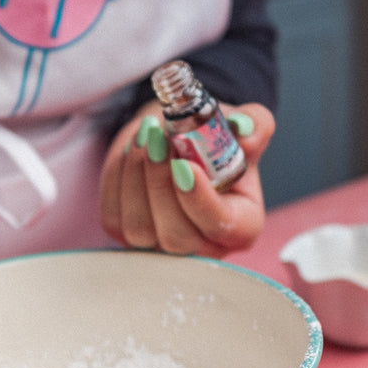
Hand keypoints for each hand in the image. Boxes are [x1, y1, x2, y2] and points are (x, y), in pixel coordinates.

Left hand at [100, 99, 274, 257]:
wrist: (176, 133)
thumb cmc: (212, 137)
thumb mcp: (239, 124)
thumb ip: (254, 123)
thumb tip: (246, 130)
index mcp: (240, 224)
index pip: (223, 227)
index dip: (200, 200)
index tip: (184, 164)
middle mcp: (202, 243)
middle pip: (176, 236)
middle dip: (161, 185)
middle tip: (159, 139)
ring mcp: (159, 242)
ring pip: (138, 229)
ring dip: (136, 176)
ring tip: (145, 135)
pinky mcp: (125, 231)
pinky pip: (113, 215)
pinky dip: (118, 177)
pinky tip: (131, 149)